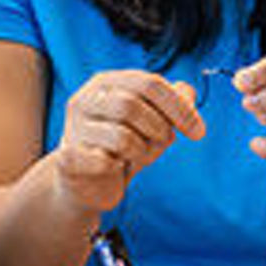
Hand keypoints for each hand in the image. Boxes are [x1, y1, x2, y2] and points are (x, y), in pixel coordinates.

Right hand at [53, 71, 204, 212]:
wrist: (87, 183)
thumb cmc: (121, 147)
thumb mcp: (152, 122)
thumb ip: (172, 104)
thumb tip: (188, 92)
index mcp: (106, 82)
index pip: (149, 83)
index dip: (179, 107)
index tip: (198, 132)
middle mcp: (85, 99)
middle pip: (132, 106)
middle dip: (158, 130)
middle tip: (161, 146)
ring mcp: (73, 128)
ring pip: (120, 137)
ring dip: (141, 152)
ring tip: (136, 158)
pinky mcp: (67, 158)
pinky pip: (103, 162)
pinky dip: (118, 168)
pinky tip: (114, 167)